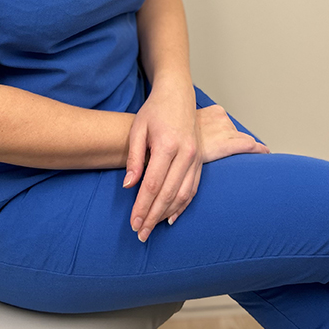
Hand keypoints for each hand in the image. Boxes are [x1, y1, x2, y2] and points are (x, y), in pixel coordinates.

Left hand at [124, 101, 269, 241]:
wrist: (178, 95)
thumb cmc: (155, 111)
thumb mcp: (138, 129)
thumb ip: (134, 158)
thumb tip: (128, 186)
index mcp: (168, 145)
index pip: (153, 184)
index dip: (143, 206)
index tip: (133, 223)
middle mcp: (186, 153)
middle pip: (168, 194)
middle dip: (153, 216)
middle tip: (140, 234)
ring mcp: (195, 158)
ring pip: (183, 194)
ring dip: (167, 214)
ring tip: (152, 228)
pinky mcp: (200, 160)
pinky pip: (193, 188)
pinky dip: (182, 206)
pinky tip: (170, 217)